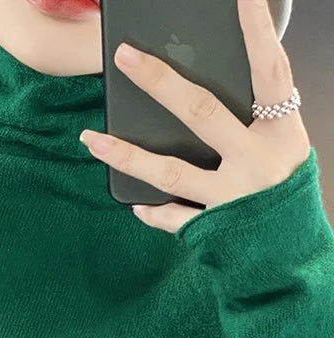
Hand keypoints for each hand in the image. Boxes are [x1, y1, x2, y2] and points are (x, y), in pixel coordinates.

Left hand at [78, 0, 311, 233]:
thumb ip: (255, 123)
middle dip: (160, 82)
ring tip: (92, 139)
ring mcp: (232, 198)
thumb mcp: (283, 150)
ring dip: (127, 154)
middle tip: (125, 57)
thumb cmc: (285, 194)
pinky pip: (173, 216)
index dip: (259, 33)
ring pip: (170, 171)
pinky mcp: (213, 228)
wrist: (294, 257)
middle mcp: (257, 163)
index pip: (271, 72)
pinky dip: (152, 210)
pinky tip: (134, 204)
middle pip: (202, 113)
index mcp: (283, 134)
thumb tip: (198, 94)